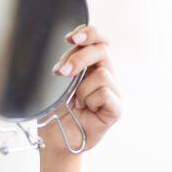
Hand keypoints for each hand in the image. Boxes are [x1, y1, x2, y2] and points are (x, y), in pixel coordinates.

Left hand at [38, 24, 122, 153]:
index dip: (88, 33)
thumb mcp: (56, 81)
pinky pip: (105, 93)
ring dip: (80, 89)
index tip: (70, 38)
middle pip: (102, 50)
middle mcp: (105, 76)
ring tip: (75, 102)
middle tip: (62, 73)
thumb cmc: (54, 111)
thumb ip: (67, 63)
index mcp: (91, 66)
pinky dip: (90, 101)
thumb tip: (71, 46)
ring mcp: (113, 92)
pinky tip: (85, 110)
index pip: (99, 40)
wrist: (54, 138)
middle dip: (79, 58)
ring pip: (102, 74)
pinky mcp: (117, 108)